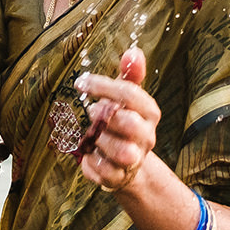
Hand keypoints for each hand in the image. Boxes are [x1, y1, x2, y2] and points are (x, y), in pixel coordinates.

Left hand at [75, 47, 157, 192]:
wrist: (126, 165)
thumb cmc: (121, 123)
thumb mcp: (126, 97)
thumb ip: (130, 75)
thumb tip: (134, 51)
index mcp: (149, 112)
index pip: (130, 93)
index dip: (103, 86)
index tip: (81, 82)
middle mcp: (147, 136)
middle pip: (130, 123)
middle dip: (104, 116)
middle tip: (91, 112)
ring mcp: (135, 159)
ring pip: (121, 152)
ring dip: (99, 141)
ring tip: (92, 135)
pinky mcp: (120, 178)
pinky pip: (105, 171)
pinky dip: (91, 162)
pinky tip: (89, 154)